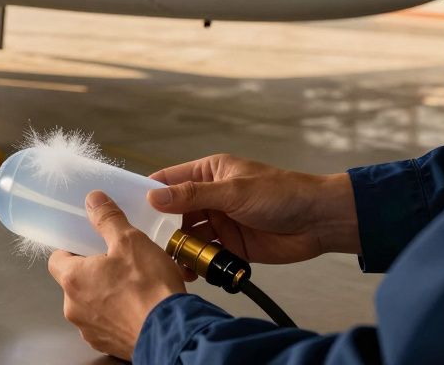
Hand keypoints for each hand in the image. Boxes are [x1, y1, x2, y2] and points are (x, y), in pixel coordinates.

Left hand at [48, 190, 185, 358]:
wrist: (173, 332)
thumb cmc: (149, 288)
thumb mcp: (130, 240)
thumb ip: (108, 219)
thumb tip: (94, 200)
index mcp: (73, 279)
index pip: (57, 259)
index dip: (72, 249)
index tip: (88, 245)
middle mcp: (74, 308)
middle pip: (75, 282)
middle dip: (93, 272)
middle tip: (118, 262)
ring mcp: (90, 330)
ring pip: (92, 304)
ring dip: (106, 294)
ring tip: (133, 285)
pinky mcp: (109, 345)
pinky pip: (107, 324)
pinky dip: (118, 315)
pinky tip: (139, 306)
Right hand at [148, 154, 358, 277]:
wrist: (319, 222)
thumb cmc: (281, 194)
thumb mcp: (233, 191)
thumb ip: (193, 196)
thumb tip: (153, 197)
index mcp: (208, 173)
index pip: (168, 180)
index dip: (147, 192)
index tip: (124, 206)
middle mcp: (209, 197)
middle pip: (173, 213)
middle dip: (159, 227)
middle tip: (142, 242)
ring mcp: (219, 222)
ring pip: (186, 236)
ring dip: (176, 248)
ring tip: (165, 260)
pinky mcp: (230, 246)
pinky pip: (204, 255)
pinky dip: (194, 264)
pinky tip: (187, 272)